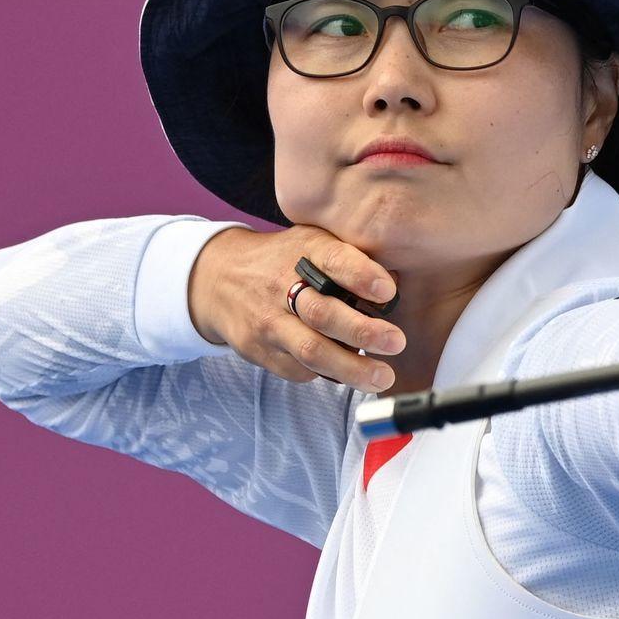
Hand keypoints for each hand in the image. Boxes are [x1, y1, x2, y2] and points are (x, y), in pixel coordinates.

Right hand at [188, 225, 404, 392]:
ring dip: (351, 368)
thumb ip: (353, 257)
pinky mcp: (261, 351)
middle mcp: (282, 286)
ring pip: (311, 351)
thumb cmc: (285, 259)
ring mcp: (269, 322)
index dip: (361, 276)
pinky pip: (300, 369)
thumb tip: (398, 282)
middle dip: (363, 332)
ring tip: (382, 377)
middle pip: (322, 313)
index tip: (388, 292)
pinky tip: (352, 374)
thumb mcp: (315, 241)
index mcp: (305, 250)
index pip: (334, 260)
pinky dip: (329, 374)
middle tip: (396, 343)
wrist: (220, 279)